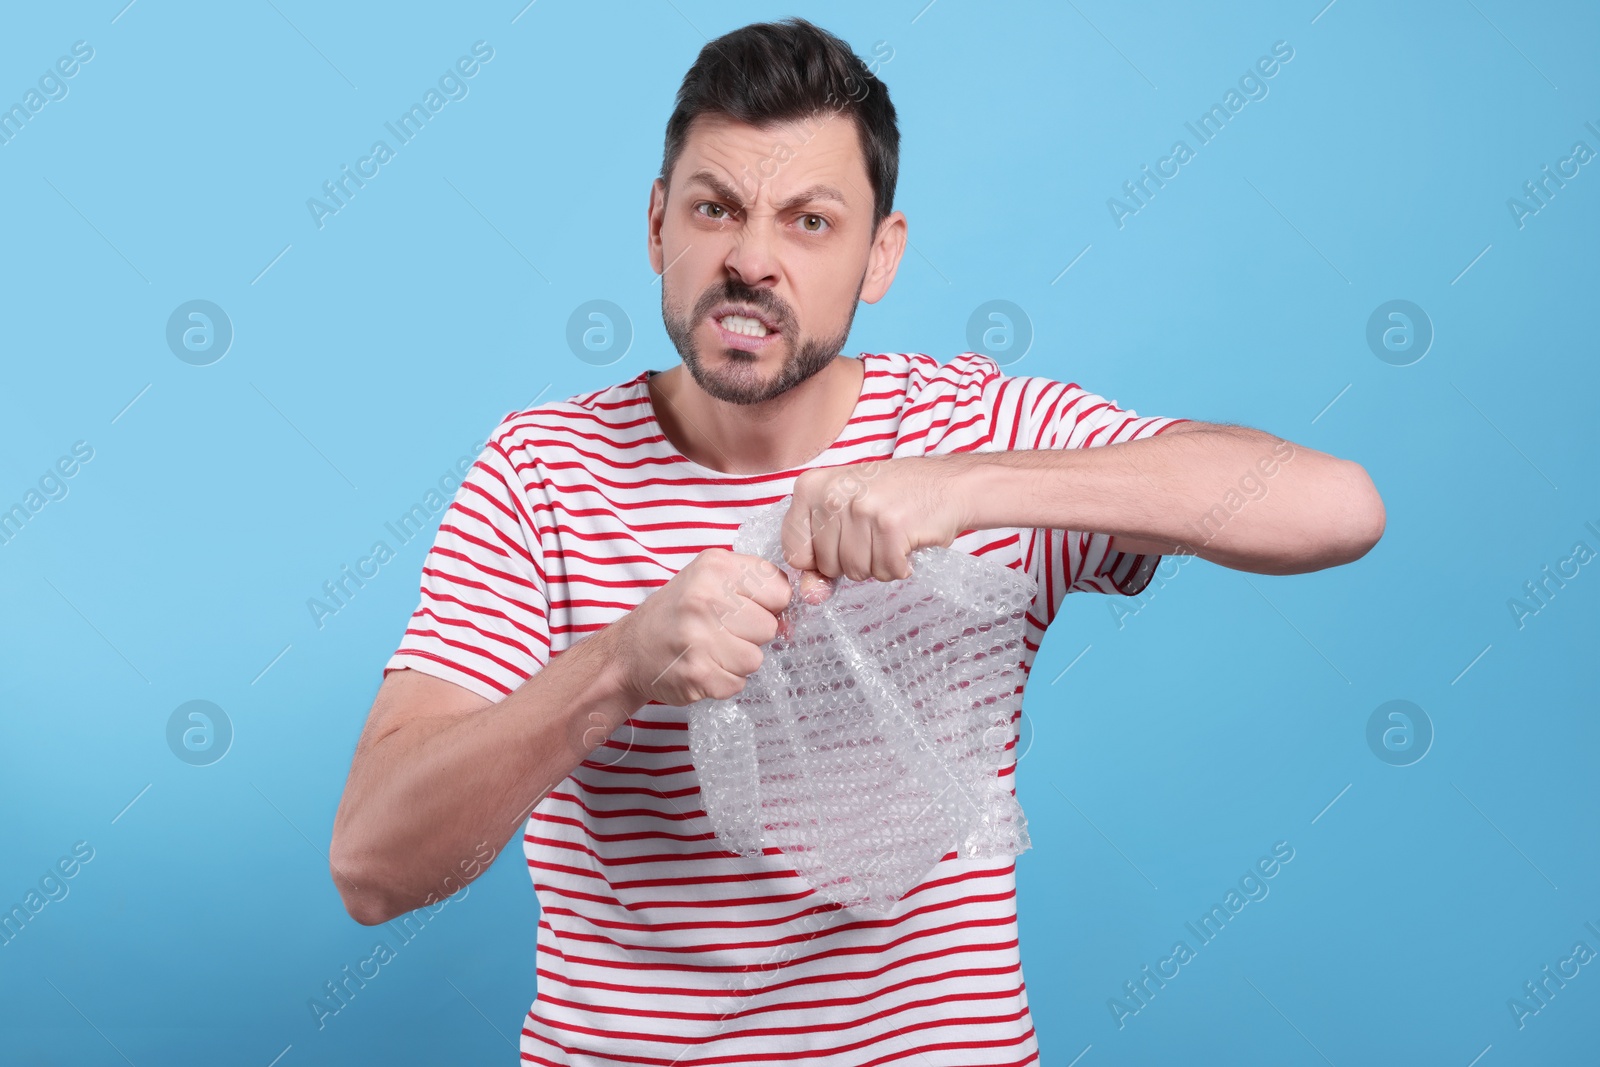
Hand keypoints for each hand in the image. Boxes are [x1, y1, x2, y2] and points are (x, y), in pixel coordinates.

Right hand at [613, 548, 793, 706]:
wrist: (629, 651)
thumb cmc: (677, 613)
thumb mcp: (710, 580)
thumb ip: (754, 590)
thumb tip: (790, 624)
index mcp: (715, 566)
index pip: (780, 590)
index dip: (768, 605)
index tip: (744, 609)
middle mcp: (705, 599)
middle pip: (769, 627)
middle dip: (751, 635)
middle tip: (721, 632)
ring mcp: (699, 638)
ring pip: (756, 659)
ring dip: (738, 661)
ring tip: (711, 650)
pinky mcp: (697, 674)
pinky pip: (737, 683)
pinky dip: (724, 681)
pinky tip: (702, 667)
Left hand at [780, 457, 967, 581]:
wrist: (948, 483)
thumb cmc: (892, 496)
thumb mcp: (844, 511)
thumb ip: (818, 552)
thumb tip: (810, 596)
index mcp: (810, 487)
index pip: (794, 550)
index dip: (818, 559)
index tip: (840, 542)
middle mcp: (832, 495)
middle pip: (828, 565)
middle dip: (853, 560)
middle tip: (874, 532)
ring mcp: (862, 510)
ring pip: (856, 571)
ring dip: (878, 563)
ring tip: (891, 534)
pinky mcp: (891, 527)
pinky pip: (885, 571)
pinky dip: (899, 565)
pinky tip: (907, 541)